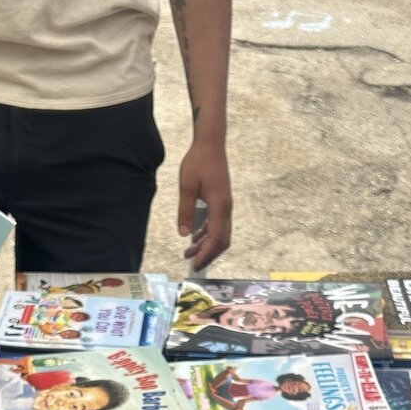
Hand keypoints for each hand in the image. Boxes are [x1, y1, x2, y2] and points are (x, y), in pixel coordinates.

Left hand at [177, 138, 231, 269]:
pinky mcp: (221, 202)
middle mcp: (226, 209)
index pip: (216, 238)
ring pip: (220, 234)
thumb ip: (186, 211)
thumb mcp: (187, 186)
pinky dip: (207, 234)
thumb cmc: (198, 162)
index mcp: (220, 206)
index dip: (206, 253)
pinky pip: (218, 224)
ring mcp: (225, 206)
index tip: (194, 264)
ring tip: (188, 253)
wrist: (210, 144)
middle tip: (192, 265)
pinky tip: (194, 237)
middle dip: (208, 255)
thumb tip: (184, 234)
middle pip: (222, 240)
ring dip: (206, 245)